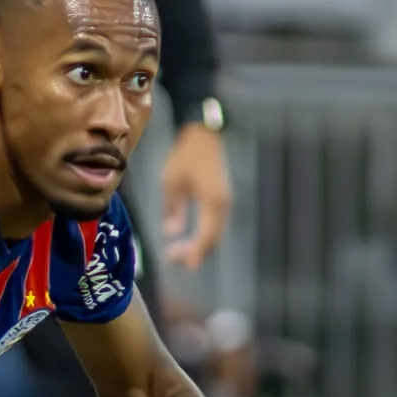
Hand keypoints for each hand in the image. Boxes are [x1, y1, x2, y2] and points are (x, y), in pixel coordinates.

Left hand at [156, 119, 231, 270]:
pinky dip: (204, 236)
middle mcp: (222, 205)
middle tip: (173, 259)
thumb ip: (172, 208)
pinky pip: (215, 225)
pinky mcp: (222, 199)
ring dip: (199, 246)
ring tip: (178, 253)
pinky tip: (189, 240)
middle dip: (195, 253)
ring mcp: (225, 202)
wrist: (205, 135)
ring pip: (215, 234)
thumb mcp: (171, 181)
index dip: (193, 252)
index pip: (205, 235)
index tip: (177, 261)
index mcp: (211, 201)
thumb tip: (172, 232)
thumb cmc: (185, 155)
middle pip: (213, 239)